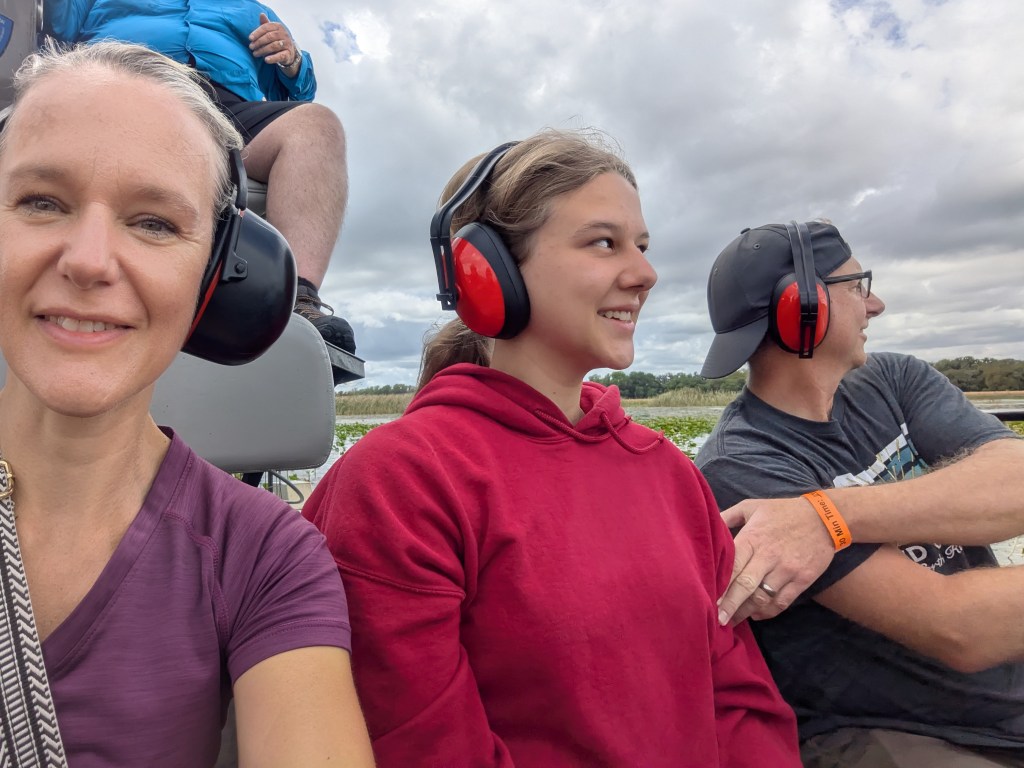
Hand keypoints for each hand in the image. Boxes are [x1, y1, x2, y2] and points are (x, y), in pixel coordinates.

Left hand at [249, 12, 299, 69]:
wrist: (289, 51)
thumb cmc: (277, 39)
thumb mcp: (271, 31)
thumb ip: (265, 24)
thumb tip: (261, 14)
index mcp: (279, 26)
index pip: (266, 28)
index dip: (257, 33)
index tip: (250, 38)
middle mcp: (284, 34)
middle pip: (269, 37)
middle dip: (259, 42)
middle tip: (251, 47)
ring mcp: (287, 44)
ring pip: (273, 46)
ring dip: (263, 50)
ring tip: (255, 54)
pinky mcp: (288, 54)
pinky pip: (280, 56)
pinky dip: (273, 58)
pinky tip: (266, 60)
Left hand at [716, 496, 835, 625]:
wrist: (824, 517)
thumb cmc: (782, 511)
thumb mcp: (752, 506)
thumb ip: (728, 516)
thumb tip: (708, 526)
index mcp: (753, 537)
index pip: (733, 566)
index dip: (720, 585)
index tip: (708, 600)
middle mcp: (769, 555)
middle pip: (745, 586)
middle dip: (730, 605)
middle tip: (718, 620)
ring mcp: (787, 569)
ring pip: (762, 597)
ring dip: (746, 612)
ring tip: (733, 621)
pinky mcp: (802, 579)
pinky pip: (782, 601)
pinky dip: (768, 612)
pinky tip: (756, 615)